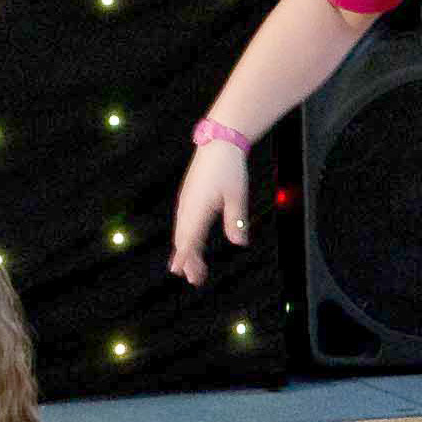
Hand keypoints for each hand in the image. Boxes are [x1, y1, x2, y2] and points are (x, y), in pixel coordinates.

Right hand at [167, 135, 253, 285]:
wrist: (218, 141)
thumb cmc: (229, 167)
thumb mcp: (237, 195)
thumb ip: (236, 219)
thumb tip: (239, 242)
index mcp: (198, 207)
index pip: (190, 239)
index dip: (188, 258)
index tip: (188, 274)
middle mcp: (187, 205)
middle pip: (184, 239)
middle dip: (188, 260)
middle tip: (194, 280)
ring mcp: (186, 200)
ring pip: (182, 231)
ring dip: (186, 250)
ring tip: (189, 268)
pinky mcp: (188, 196)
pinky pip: (183, 222)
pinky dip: (185, 236)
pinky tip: (189, 243)